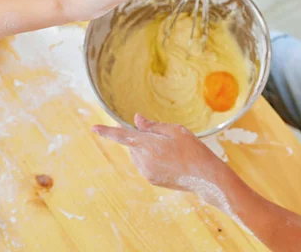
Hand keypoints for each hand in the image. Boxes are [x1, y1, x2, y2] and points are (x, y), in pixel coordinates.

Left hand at [92, 114, 231, 203]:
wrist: (205, 177)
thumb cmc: (193, 149)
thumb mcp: (175, 131)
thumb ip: (152, 126)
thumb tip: (136, 120)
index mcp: (148, 145)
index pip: (123, 136)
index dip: (107, 131)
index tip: (94, 128)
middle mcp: (143, 160)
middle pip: (133, 144)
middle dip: (143, 138)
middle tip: (166, 139)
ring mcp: (147, 172)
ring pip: (139, 155)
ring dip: (148, 149)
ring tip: (172, 151)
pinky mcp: (151, 180)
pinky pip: (145, 165)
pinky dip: (153, 159)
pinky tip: (171, 161)